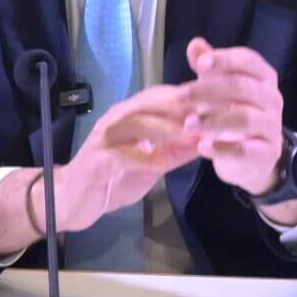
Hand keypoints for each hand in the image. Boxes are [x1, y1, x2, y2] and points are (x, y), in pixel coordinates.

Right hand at [0, 84, 195, 255]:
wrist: (71, 200)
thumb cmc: (113, 179)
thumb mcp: (152, 165)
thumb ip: (176, 152)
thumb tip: (208, 139)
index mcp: (133, 115)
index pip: (166, 96)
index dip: (194, 96)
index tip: (224, 101)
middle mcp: (119, 119)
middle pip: (153, 102)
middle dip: (185, 105)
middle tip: (214, 112)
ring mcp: (105, 137)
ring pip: (138, 122)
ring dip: (167, 127)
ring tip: (193, 135)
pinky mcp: (95, 160)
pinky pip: (121, 154)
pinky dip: (142, 157)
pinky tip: (161, 164)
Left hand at [180, 38, 292, 198]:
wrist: (251, 157)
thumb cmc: (232, 114)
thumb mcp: (219, 89)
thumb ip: (209, 68)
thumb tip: (195, 44)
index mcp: (263, 77)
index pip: (247, 60)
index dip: (224, 59)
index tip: (200, 64)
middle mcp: (272, 98)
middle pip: (242, 87)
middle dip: (207, 90)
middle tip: (179, 96)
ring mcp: (272, 126)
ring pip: (245, 118)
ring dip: (213, 120)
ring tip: (188, 123)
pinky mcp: (268, 152)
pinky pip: (245, 150)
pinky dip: (222, 148)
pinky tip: (202, 146)